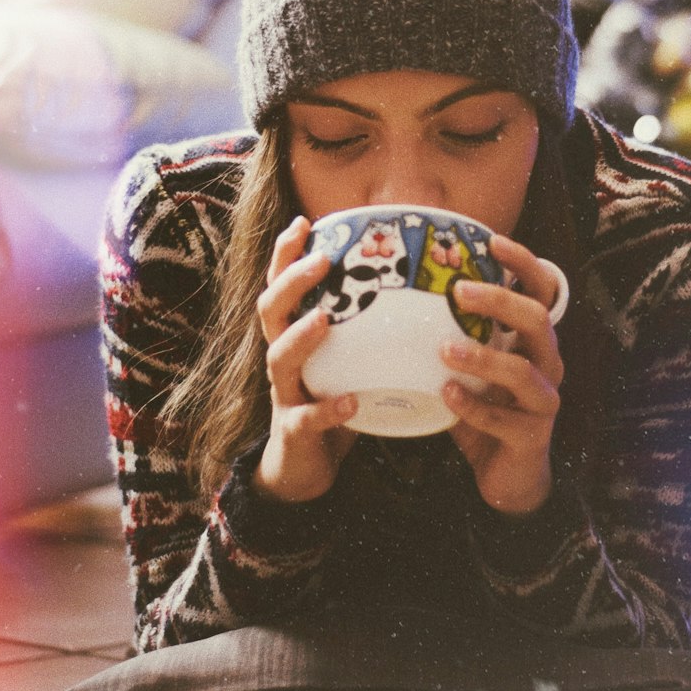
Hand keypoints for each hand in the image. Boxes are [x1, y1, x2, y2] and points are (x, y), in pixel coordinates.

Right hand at [254, 216, 356, 503]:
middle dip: (291, 281)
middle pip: (270, 310)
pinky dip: (327, 409)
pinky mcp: (294, 431)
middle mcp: (281, 358)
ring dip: (300, 336)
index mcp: (292, 335)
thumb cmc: (333, 401)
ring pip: (279, 358)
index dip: (285, 254)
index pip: (280, 285)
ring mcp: (284, 395)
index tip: (304, 222)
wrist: (305, 468)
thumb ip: (368, 327)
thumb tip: (420, 287)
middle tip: (321, 260)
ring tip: (324, 320)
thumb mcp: (347, 358)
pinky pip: (306, 419)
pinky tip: (349, 402)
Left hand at [441, 233, 563, 515]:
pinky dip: (474, 406)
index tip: (492, 240)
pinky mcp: (532, 436)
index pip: (542, 291)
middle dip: (500, 301)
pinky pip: (504, 420)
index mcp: (533, 340)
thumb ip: (452, 334)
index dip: (524, 263)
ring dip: (482, 356)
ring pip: (523, 370)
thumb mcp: (470, 367)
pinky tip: (446, 395)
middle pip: (538, 320)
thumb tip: (402, 292)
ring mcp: (544, 401)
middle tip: (459, 291)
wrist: (507, 474)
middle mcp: (547, 364)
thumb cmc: (484, 408)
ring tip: (443, 349)